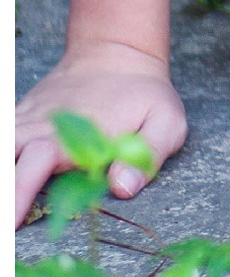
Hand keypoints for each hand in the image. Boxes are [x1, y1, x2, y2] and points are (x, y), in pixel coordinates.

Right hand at [15, 44, 186, 228]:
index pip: (34, 166)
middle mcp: (42, 128)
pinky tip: (10, 175)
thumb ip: (147, 155)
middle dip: (3, 192)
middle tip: (7, 225)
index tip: (10, 225)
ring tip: (8, 206)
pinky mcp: (23, 115)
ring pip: (2, 145)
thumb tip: (122, 188)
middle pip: (6, 158)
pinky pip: (3, 136)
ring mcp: (29, 120)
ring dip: (3, 174)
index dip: (18, 195)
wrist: (118, 51)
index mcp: (74, 137)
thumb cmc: (146, 93)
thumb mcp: (166, 122)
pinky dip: (4, 154)